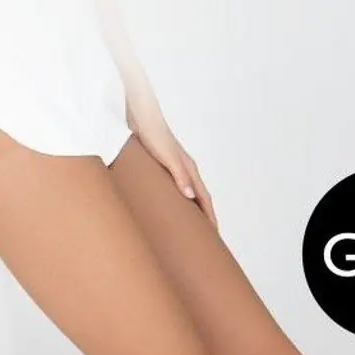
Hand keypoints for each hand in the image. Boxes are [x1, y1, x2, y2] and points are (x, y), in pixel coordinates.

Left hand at [126, 99, 217, 227]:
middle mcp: (186, 171)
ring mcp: (175, 170)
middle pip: (200, 199)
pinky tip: (171, 209)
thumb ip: (179, 176)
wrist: (140, 117)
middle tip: (205, 238)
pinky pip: (176, 190)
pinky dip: (178, 202)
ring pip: (189, 195)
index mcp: (190, 170)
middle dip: (204, 218)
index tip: (214, 235)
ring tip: (190, 228)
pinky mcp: (163, 169)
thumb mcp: (168, 158)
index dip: (210, 217)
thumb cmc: (154, 136)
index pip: (205, 199)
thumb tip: (191, 197)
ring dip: (192, 211)